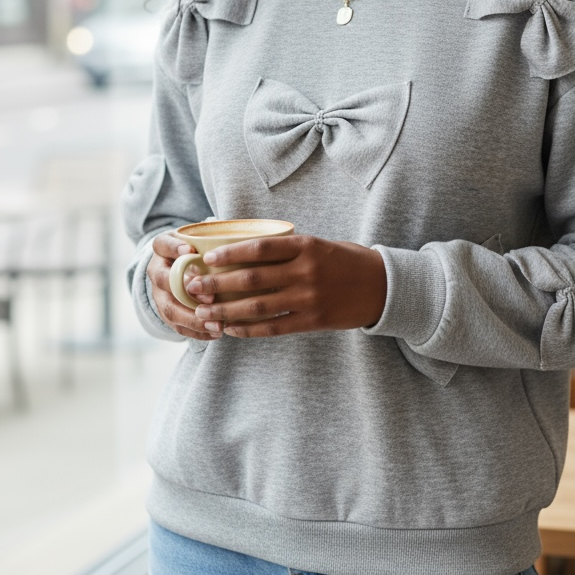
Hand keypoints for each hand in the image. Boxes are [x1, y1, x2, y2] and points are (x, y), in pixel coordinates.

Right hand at [147, 233, 214, 339]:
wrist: (181, 267)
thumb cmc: (199, 251)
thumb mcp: (200, 242)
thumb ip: (210, 245)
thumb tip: (232, 252)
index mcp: (163, 248)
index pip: (162, 244)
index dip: (174, 248)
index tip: (191, 250)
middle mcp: (157, 270)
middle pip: (163, 281)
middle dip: (186, 292)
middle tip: (210, 299)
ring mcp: (159, 294)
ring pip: (170, 309)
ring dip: (194, 319)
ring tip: (217, 325)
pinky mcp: (165, 312)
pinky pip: (177, 326)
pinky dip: (196, 332)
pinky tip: (215, 333)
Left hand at [185, 234, 387, 338]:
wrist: (382, 286)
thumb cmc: (345, 261)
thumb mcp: (318, 244)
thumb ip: (286, 247)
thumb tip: (242, 246)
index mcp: (306, 246)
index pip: (260, 247)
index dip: (229, 253)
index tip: (206, 258)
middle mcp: (306, 271)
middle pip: (252, 279)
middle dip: (217, 284)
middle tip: (192, 287)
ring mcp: (309, 298)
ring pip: (258, 306)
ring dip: (226, 311)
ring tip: (203, 313)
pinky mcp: (313, 321)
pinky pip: (274, 327)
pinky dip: (249, 329)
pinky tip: (231, 329)